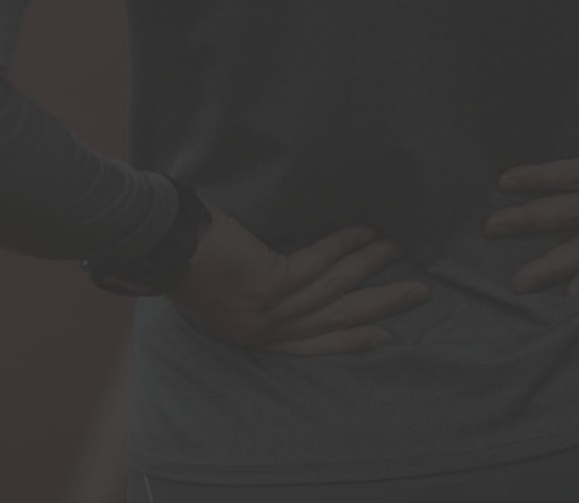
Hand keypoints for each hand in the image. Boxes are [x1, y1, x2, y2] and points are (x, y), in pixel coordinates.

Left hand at [169, 198, 430, 354]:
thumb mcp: (225, 295)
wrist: (161, 244)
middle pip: (336, 320)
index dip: (352, 341)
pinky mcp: (268, 282)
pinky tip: (364, 232)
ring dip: (370, 266)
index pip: (314, 345)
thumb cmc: (188, 261)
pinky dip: (344, 245)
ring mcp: (268, 308)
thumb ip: (259, 299)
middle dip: (380, 306)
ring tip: (397, 249)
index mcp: (255, 336)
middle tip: (418, 292)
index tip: (385, 334)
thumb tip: (290, 283)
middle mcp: (265, 329)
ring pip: (333, 289)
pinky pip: (317, 263)